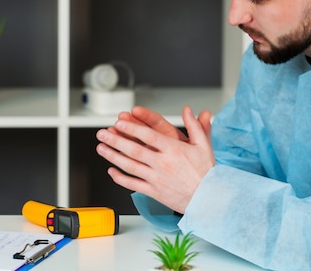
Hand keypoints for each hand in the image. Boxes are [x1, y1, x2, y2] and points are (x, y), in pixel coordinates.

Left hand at [96, 106, 214, 213]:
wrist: (209, 199)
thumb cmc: (206, 172)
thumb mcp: (204, 145)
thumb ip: (195, 125)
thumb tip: (189, 110)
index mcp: (174, 150)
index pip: (148, 136)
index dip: (132, 128)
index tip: (120, 122)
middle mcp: (163, 164)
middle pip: (134, 150)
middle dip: (115, 140)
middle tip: (102, 133)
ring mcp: (156, 179)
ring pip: (130, 166)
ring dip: (113, 156)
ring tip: (101, 147)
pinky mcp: (153, 191)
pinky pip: (133, 184)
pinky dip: (120, 178)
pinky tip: (111, 171)